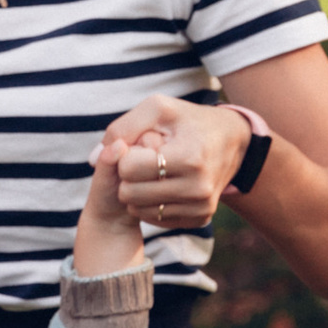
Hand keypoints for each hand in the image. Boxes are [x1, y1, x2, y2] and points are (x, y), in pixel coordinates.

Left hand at [100, 96, 248, 233]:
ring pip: (139, 210)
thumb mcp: (158, 109)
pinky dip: (152, 202)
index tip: (143, 144)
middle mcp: (198, 187)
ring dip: (138, 190)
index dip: (127, 154)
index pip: (128, 168)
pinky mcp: (201, 218)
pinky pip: (155, 219)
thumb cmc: (189, 120)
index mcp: (189, 157)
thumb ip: (121, 129)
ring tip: (156, 171)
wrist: (233, 141)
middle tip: (147, 159)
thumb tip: (94, 160)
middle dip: (130, 175)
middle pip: (130, 193)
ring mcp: (201, 206)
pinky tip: (165, 184)